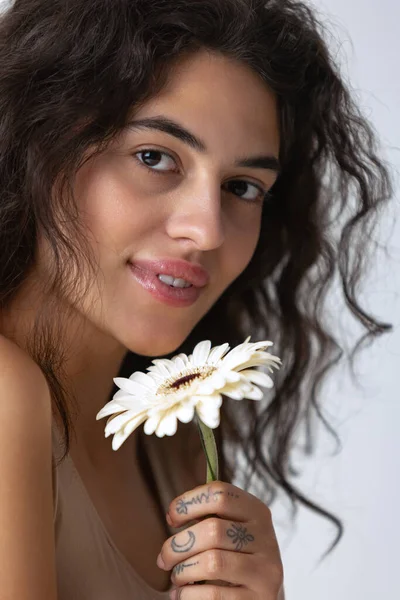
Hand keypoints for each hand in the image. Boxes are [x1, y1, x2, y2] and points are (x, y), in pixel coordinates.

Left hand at [156, 481, 283, 598]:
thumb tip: (174, 515)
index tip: (172, 518)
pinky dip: (189, 594)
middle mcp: (266, 537)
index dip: (188, 503)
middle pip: (212, 529)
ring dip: (183, 571)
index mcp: (256, 511)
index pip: (219, 494)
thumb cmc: (236, 555)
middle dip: (178, 545)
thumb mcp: (231, 528)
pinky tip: (183, 594)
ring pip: (213, 562)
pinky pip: (214, 594)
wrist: (262, 593)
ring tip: (176, 578)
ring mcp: (265, 570)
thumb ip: (209, 516)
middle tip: (164, 559)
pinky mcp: (259, 598)